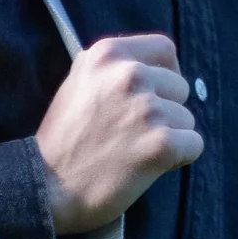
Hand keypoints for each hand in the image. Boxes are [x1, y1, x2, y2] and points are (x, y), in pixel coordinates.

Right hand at [34, 34, 203, 235]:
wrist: (44, 189)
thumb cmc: (61, 144)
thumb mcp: (77, 85)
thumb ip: (112, 71)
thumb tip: (150, 68)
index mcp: (108, 54)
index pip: (165, 50)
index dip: (166, 75)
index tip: (156, 97)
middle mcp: (129, 74)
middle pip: (179, 88)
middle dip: (165, 112)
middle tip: (134, 137)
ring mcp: (146, 109)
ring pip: (187, 119)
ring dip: (169, 139)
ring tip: (135, 154)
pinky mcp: (160, 144)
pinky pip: (193, 145)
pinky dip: (178, 160)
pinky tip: (149, 168)